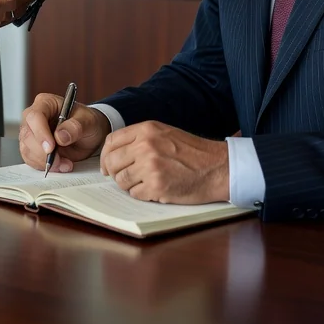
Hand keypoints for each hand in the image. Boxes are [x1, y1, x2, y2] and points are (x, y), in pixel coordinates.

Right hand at [19, 92, 110, 171]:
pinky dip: (44, 166)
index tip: (51, 148)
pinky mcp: (31, 148)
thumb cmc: (86, 122)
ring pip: (27, 150)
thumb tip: (60, 136)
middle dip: (42, 153)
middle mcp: (33, 117)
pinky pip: (30, 160)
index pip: (35, 116)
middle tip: (61, 161)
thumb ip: (75, 127)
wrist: (88, 135)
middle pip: (27, 135)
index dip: (40, 133)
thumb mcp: (88, 121)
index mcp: (45, 103)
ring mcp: (31, 133)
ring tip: (65, 164)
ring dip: (44, 162)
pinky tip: (60, 165)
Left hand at [99, 121, 229, 203]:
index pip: (111, 141)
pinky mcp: (157, 186)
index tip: (107, 166)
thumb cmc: (192, 152)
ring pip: (121, 180)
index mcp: (146, 129)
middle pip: (112, 162)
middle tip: (123, 178)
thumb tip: (114, 153)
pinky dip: (142, 194)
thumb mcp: (164, 133)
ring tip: (145, 182)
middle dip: (114, 172)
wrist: (217, 167)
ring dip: (129, 185)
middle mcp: (145, 145)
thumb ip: (140, 139)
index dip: (105, 156)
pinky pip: (135, 194)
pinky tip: (155, 189)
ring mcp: (150, 166)